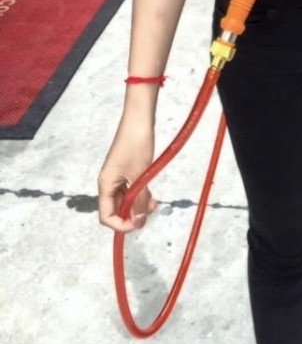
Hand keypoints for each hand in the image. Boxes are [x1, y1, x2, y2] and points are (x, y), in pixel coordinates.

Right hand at [98, 115, 157, 233]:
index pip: (106, 216)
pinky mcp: (126, 170)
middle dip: (132, 215)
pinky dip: (141, 195)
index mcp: (105, 185)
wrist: (140, 118)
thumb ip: (139, 200)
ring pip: (125, 201)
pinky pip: (131, 190)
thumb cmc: (137, 144)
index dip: (121, 225)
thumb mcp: (140, 175)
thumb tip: (138, 221)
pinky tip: (152, 194)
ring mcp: (117, 176)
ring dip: (138, 205)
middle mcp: (108, 182)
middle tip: (150, 212)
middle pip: (116, 210)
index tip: (139, 223)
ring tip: (154, 202)